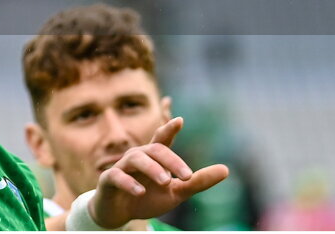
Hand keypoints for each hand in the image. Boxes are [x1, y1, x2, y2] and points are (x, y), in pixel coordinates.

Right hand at [89, 117, 228, 228]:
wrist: (119, 213)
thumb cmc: (148, 197)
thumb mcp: (176, 193)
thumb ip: (197, 181)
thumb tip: (226, 169)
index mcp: (154, 158)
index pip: (162, 139)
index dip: (170, 129)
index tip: (180, 120)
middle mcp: (137, 156)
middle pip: (154, 149)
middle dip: (171, 160)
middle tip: (187, 176)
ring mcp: (121, 166)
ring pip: (136, 159)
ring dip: (152, 168)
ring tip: (166, 181)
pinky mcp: (108, 179)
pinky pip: (117, 175)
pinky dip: (129, 182)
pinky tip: (141, 192)